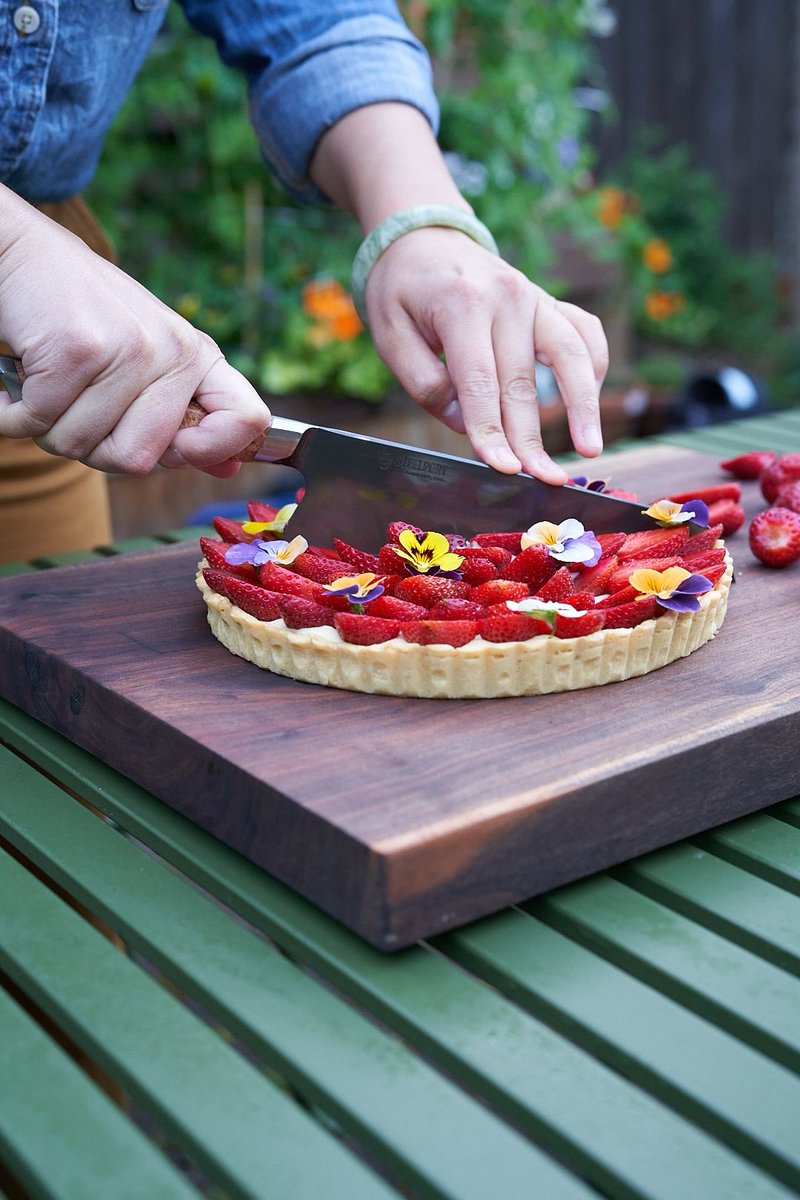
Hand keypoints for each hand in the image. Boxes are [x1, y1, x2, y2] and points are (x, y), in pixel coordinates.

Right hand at [0, 198, 267, 476]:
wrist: (19, 252)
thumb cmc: (79, 317)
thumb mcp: (145, 358)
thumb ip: (182, 414)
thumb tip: (230, 468)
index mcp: (196, 357)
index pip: (247, 419)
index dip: (213, 451)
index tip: (177, 451)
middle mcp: (172, 351)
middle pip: (137, 460)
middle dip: (91, 448)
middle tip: (75, 405)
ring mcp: (129, 349)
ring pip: (79, 446)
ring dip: (47, 427)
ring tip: (47, 382)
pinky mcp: (78, 349)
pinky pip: (39, 423)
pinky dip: (14, 414)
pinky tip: (20, 378)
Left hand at [363, 227, 607, 483]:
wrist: (423, 234)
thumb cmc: (401, 290)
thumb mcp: (389, 333)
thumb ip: (423, 380)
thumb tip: (464, 422)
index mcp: (462, 305)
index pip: (480, 382)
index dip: (493, 430)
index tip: (504, 468)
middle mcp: (508, 298)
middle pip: (523, 382)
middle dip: (532, 438)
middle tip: (543, 481)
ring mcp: (535, 297)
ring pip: (571, 357)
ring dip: (583, 407)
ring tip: (589, 450)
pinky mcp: (550, 302)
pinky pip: (585, 334)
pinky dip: (594, 368)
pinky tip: (588, 403)